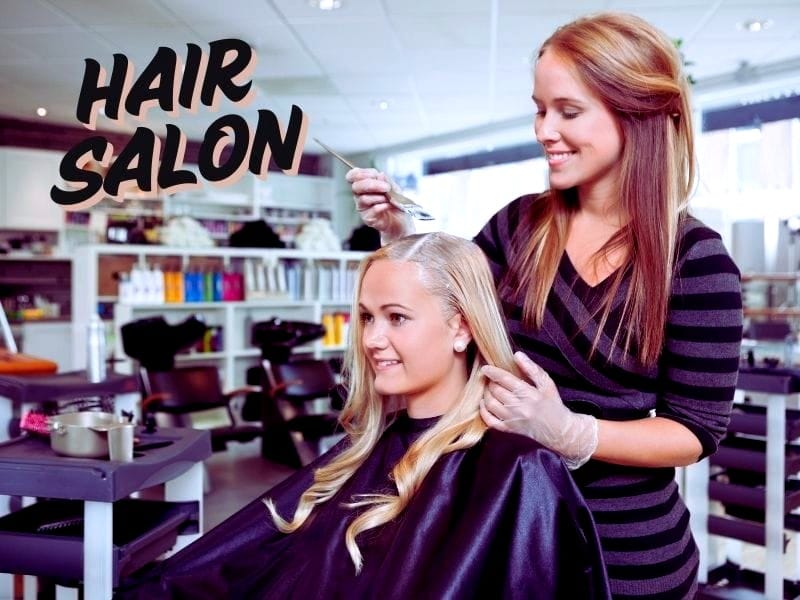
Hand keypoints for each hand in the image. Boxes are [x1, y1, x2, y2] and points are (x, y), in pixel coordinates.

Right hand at [345, 167, 413, 241]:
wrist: (401, 220)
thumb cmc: (395, 202)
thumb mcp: (394, 188)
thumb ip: (386, 181)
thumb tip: (380, 175)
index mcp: (364, 184)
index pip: (354, 175)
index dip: (362, 173)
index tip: (375, 174)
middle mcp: (360, 195)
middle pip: (356, 186)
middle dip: (372, 184)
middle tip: (386, 187)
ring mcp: (362, 207)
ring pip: (363, 199)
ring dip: (379, 197)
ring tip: (390, 199)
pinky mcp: (367, 218)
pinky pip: (372, 210)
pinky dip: (383, 206)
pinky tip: (389, 205)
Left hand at [480, 351, 597, 469]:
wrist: (559, 430)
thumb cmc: (553, 404)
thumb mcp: (547, 384)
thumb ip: (532, 369)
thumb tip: (517, 355)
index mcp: (529, 394)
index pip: (505, 380)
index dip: (493, 372)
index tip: (485, 368)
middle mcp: (519, 408)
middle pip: (496, 391)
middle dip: (490, 382)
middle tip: (491, 378)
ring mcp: (513, 420)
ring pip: (490, 404)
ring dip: (486, 394)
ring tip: (489, 388)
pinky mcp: (509, 430)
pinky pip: (490, 421)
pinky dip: (483, 411)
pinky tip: (484, 403)